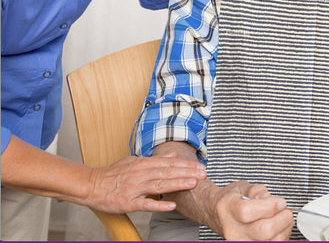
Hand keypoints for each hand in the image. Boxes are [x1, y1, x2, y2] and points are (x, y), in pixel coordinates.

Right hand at [86, 152, 206, 212]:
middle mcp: (141, 173)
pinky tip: (172, 205)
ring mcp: (135, 188)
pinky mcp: (128, 202)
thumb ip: (155, 159)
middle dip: (187, 172)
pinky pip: (146, 204)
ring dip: (178, 184)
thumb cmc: (114, 173)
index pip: (169, 163)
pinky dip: (159, 204)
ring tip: (193, 184)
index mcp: (143, 163)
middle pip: (168, 172)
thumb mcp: (135, 161)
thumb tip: (172, 155)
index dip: (185, 164)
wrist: (92, 184)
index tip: (199, 166)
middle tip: (203, 174)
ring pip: (160, 185)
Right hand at [215, 182, 293, 240]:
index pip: (248, 211)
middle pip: (263, 230)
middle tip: (286, 210)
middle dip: (282, 219)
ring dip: (284, 229)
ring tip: (284, 218)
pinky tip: (280, 228)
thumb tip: (270, 199)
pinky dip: (281, 236)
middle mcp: (232, 230)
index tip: (280, 201)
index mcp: (227, 208)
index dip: (269, 206)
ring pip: (271, 241)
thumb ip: (258, 191)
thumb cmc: (232, 200)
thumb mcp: (243, 187)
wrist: (219, 215)